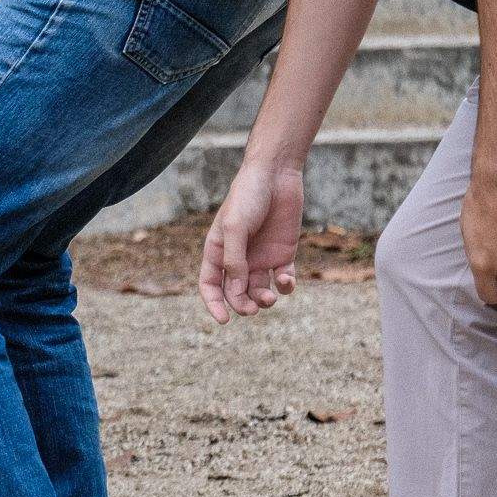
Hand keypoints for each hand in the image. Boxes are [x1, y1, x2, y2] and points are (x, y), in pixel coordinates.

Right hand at [200, 162, 303, 322]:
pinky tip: (286, 280)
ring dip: (264, 299)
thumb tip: (236, 290)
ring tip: (271, 296)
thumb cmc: (248, 197)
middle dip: (242, 304)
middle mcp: (238, 258)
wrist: (276, 176)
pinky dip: (286, 285)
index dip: (214, 304)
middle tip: (253, 309)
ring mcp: (261, 257)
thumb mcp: (236, 228)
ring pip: (260, 290)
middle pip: (236, 292)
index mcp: (217, 251)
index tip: (224, 320)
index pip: (210, 285)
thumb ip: (235, 259)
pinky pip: (283, 279)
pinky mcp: (283, 254)